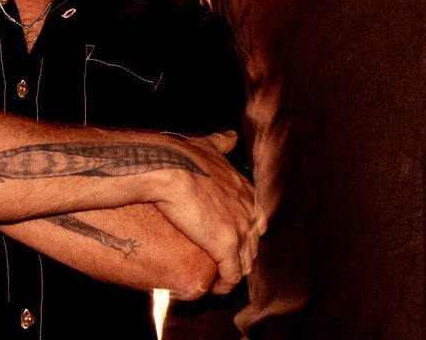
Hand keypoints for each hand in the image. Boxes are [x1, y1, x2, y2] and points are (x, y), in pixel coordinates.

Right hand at [150, 130, 264, 294]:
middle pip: (254, 242)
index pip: (257, 219)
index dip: (245, 231)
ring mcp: (241, 228)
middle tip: (224, 263)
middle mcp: (249, 209)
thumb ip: (221, 143)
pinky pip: (233, 274)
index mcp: (245, 189)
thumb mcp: (208, 145)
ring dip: (234, 271)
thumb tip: (231, 137)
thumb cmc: (182, 155)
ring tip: (220, 278)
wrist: (168, 167)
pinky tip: (216, 287)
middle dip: (241, 254)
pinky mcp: (227, 246)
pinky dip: (226, 284)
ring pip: (246, 261)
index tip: (229, 238)